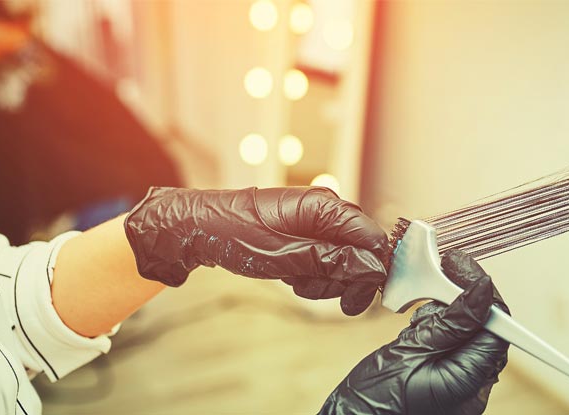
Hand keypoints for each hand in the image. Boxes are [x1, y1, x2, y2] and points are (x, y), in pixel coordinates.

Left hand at [124, 186, 388, 314]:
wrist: (197, 230)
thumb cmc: (233, 235)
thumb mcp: (283, 256)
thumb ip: (330, 261)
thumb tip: (370, 268)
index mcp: (324, 205)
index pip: (371, 237)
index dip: (370, 271)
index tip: (356, 299)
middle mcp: (325, 208)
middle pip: (361, 250)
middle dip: (345, 279)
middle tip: (317, 293)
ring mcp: (315, 221)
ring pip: (344, 259)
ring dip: (328, 280)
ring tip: (298, 284)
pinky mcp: (305, 232)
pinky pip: (325, 258)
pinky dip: (315, 275)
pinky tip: (294, 279)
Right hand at [319, 250, 509, 414]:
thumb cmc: (374, 399)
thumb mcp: (411, 352)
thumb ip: (450, 323)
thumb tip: (482, 292)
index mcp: (470, 383)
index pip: (496, 329)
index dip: (483, 294)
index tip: (460, 267)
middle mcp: (471, 387)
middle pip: (483, 329)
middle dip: (462, 299)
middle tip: (441, 273)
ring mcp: (458, 384)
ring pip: (466, 333)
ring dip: (446, 313)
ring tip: (419, 314)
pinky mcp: (445, 378)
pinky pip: (451, 345)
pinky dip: (437, 328)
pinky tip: (417, 328)